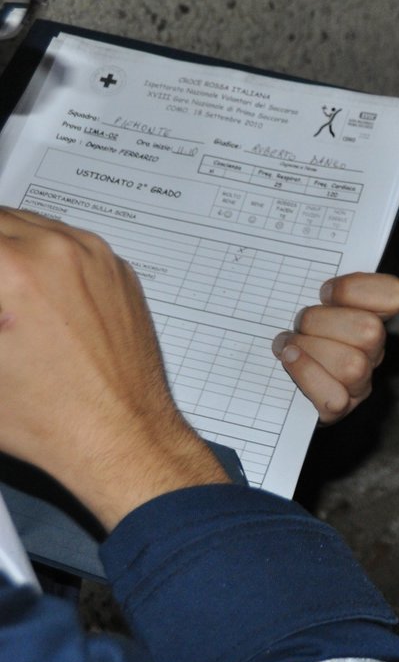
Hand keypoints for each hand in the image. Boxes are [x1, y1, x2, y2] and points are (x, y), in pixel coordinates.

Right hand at [0, 210, 225, 526]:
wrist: (122, 437)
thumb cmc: (47, 417)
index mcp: (14, 269)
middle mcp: (59, 251)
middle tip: (0, 309)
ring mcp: (97, 258)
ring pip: (30, 225)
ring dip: (8, 247)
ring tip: (10, 299)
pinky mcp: (119, 272)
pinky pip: (68, 243)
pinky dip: (45, 257)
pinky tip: (38, 298)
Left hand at [274, 272, 398, 422]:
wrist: (268, 385)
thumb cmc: (289, 335)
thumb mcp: (298, 301)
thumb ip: (308, 286)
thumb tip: (301, 278)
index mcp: (370, 315)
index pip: (393, 294)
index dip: (357, 289)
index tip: (325, 292)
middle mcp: (372, 350)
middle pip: (369, 330)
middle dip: (321, 323)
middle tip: (297, 325)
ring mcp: (359, 382)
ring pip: (352, 364)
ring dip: (310, 350)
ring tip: (287, 347)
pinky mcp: (339, 409)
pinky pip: (335, 396)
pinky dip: (308, 375)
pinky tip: (289, 362)